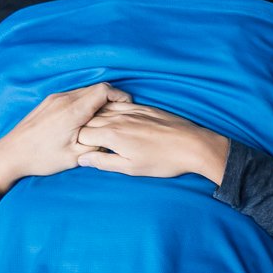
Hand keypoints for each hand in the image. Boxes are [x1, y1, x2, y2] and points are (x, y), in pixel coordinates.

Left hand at [0, 83, 129, 194]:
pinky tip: (86, 120)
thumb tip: (113, 138)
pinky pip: (73, 96)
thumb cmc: (42, 157)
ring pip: (84, 92)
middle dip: (111, 99)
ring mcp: (54, 99)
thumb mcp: (76, 157)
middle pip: (96, 88)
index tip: (127, 107)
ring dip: (97, 101)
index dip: (120, 96)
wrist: (12, 154)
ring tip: (103, 119)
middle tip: (119, 115)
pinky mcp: (48, 102)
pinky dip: (85, 103)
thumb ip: (98, 144)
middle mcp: (63, 99)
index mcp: (73, 111)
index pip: (104, 90)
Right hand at [73, 100, 229, 183]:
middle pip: (89, 121)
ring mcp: (131, 111)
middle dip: (83, 131)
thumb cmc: (163, 161)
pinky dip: (110, 110)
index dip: (79, 143)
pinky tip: (113, 118)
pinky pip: (119, 104)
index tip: (84, 150)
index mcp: (112, 135)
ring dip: (95, 119)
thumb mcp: (131, 168)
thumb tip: (82, 159)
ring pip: (102, 110)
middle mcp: (118, 119)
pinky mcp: (143, 108)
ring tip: (96, 130)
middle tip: (86, 141)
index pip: (81, 134)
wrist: (192, 145)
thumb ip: (104, 163)